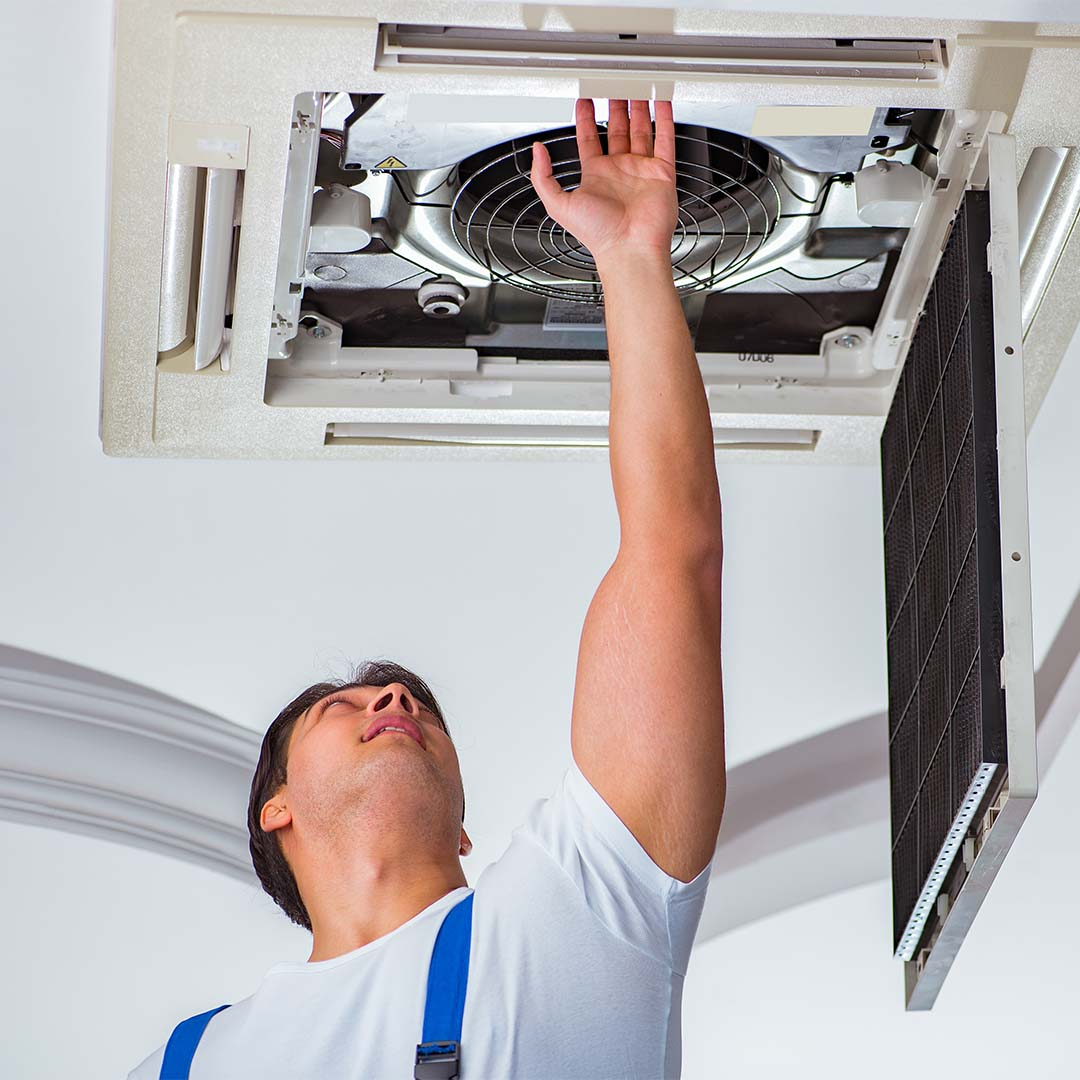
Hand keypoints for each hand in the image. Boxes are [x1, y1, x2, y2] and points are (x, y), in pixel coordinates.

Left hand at [529, 99, 677, 266]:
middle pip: (617, 130)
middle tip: (613, 85)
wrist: (629, 248)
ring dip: (638, 108)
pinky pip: (664, 139)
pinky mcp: (662, 173)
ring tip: (636, 86)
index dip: (586, 118)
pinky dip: (664, 119)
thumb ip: (542, 176)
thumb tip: (537, 150)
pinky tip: (661, 102)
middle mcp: (619, 171)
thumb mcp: (557, 203)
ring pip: (641, 130)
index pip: (590, 139)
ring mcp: (641, 170)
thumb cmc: (598, 233)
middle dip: (615, 106)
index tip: (584, 99)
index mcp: (595, 176)